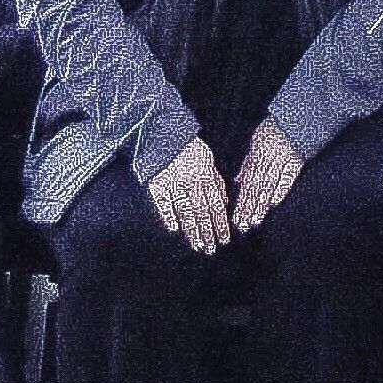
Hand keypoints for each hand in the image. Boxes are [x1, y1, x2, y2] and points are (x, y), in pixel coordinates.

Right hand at [148, 137, 232, 252]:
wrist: (165, 133)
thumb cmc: (189, 148)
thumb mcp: (209, 160)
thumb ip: (217, 181)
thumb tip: (225, 201)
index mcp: (206, 175)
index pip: (217, 204)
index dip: (221, 223)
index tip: (224, 239)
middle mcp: (192, 181)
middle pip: (202, 211)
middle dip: (208, 232)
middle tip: (211, 248)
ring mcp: (174, 182)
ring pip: (185, 210)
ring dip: (192, 230)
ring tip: (197, 245)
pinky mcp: (157, 182)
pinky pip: (163, 202)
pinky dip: (169, 215)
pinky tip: (175, 229)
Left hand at [230, 119, 305, 236]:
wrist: (299, 114)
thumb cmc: (276, 128)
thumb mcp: (257, 138)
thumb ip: (247, 162)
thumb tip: (237, 181)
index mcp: (257, 150)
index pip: (247, 179)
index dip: (240, 198)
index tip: (235, 215)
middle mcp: (268, 154)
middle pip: (256, 185)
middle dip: (248, 207)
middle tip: (242, 225)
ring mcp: (283, 157)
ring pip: (269, 184)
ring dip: (261, 204)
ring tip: (254, 221)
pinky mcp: (298, 159)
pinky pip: (288, 177)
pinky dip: (280, 190)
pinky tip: (273, 203)